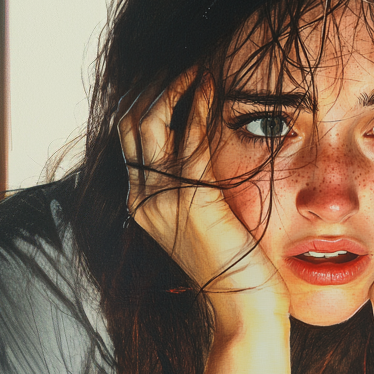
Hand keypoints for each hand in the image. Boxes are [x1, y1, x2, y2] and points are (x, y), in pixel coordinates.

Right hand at [118, 72, 290, 332]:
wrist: (242, 310)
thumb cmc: (234, 272)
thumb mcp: (204, 228)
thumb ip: (195, 197)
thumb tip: (205, 167)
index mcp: (143, 206)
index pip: (132, 141)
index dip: (146, 104)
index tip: (171, 78)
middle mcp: (144, 200)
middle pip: (130, 125)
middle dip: (151, 89)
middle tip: (179, 63)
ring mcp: (164, 200)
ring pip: (151, 123)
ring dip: (173, 88)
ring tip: (197, 65)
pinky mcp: (193, 199)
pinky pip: (191, 138)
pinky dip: (200, 106)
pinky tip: (213, 86)